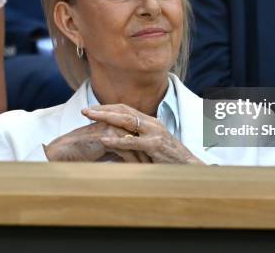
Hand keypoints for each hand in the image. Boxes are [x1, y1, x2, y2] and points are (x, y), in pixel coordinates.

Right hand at [44, 121, 150, 162]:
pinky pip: (125, 150)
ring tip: (153, 169)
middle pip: (139, 136)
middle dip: (149, 149)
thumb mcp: (107, 149)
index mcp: (117, 122)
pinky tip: (139, 171)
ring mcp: (112, 128)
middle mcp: (116, 122)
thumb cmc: (85, 150)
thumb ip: (120, 149)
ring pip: (134, 143)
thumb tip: (132, 157)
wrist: (67, 151)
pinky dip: (133, 161)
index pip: (138, 132)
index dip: (146, 144)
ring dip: (144, 156)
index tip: (156, 156)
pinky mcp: (107, 137)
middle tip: (160, 161)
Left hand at [82, 104, 204, 164]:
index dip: (108, 107)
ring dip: (105, 118)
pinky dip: (116, 141)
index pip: (125, 109)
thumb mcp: (152, 145)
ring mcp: (154, 132)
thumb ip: (139, 139)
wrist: (189, 167)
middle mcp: (152, 123)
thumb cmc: (169, 159)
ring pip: (125, 121)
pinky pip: (131, 141)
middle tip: (84, 110)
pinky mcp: (154, 145)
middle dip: (102, 109)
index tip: (92, 109)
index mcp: (150, 121)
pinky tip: (103, 140)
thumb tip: (121, 138)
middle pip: (123, 110)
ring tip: (89, 118)